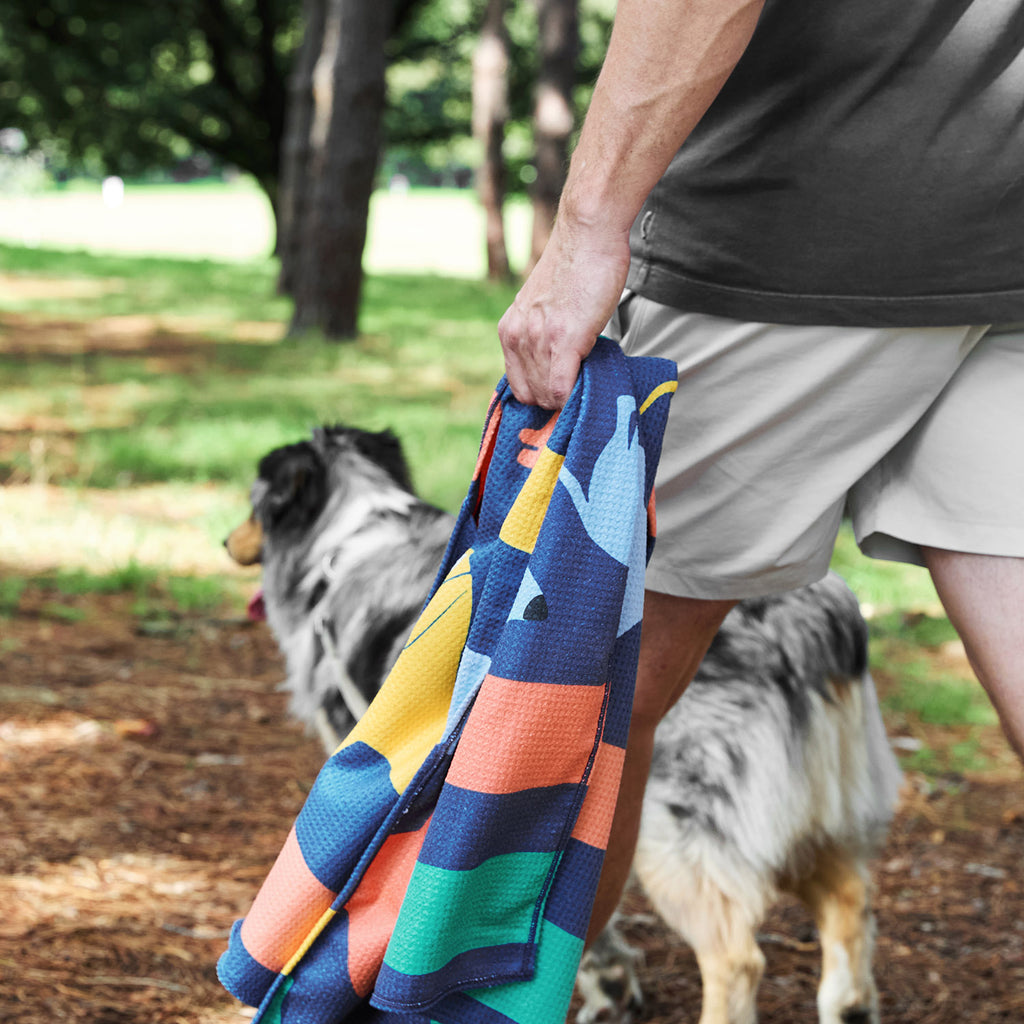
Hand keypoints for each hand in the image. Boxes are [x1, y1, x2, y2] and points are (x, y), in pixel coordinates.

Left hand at [498, 215, 630, 408]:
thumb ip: (540, 335)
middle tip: (579, 387)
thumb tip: (555, 367)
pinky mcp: (564, 340)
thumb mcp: (542, 307)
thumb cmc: (575, 268)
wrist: (588, 235)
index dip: (541, 395)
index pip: (517, 386)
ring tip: (587, 379)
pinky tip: (589, 382)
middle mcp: (518, 337)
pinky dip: (574, 396)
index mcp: (509, 331)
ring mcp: (539, 340)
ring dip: (568, 397)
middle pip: (531, 395)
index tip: (561, 392)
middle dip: (555, 399)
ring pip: (547, 396)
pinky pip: (562, 389)